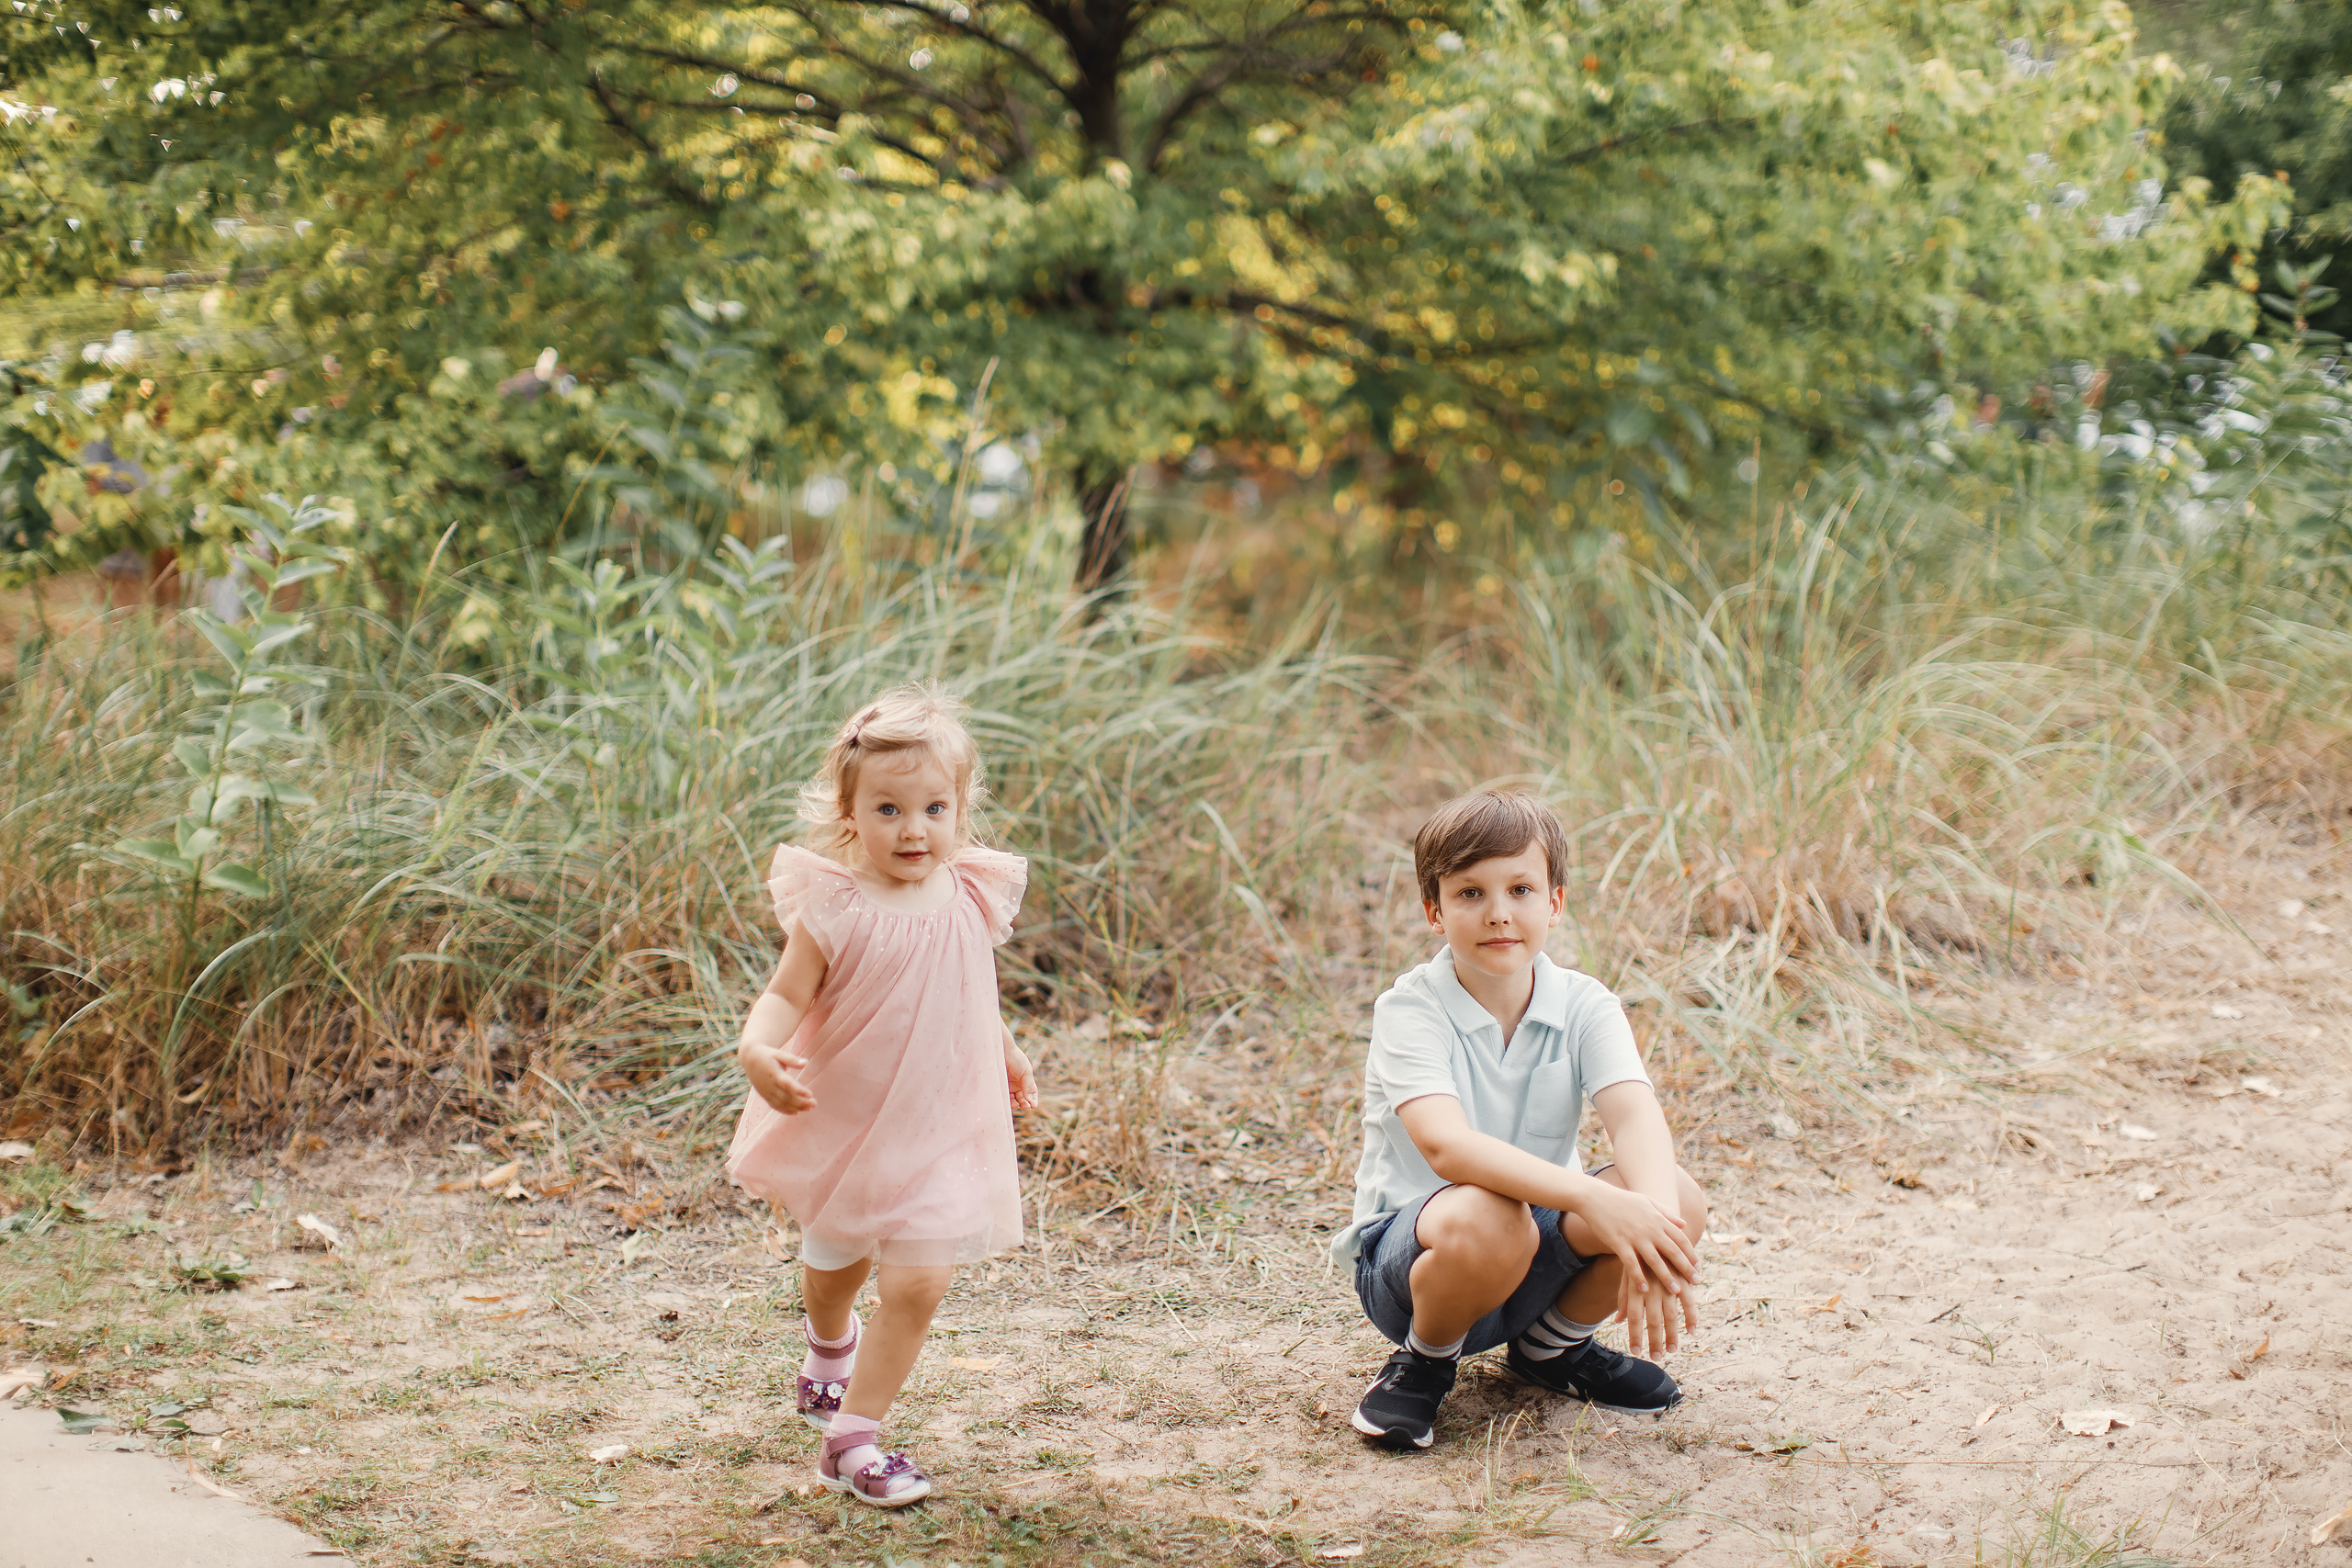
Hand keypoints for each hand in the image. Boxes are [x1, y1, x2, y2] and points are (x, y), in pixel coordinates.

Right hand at [742, 1041, 815, 1114]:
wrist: (750, 1058)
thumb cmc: (767, 1055)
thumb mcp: (779, 1054)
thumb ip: (792, 1060)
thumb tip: (805, 1063)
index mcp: (774, 1073)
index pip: (788, 1084)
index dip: (799, 1090)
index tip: (810, 1094)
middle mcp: (769, 1085)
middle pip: (786, 1097)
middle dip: (800, 1102)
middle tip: (814, 1103)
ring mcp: (766, 1091)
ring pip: (781, 1103)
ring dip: (795, 1107)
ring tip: (808, 1108)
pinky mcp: (764, 1095)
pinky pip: (774, 1105)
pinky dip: (784, 1110)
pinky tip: (795, 1112)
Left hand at [1004, 1041, 1038, 1110]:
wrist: (1002, 1051)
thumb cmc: (1016, 1059)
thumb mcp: (1026, 1072)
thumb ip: (1029, 1086)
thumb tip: (1031, 1100)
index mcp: (1026, 1081)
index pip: (1031, 1094)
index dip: (1033, 1100)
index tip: (1033, 1105)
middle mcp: (1018, 1085)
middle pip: (1023, 1099)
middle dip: (1025, 1104)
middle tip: (1025, 1106)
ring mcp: (1008, 1087)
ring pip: (1013, 1100)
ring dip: (1016, 1104)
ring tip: (1017, 1104)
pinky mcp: (1000, 1087)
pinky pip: (1004, 1097)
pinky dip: (1007, 1102)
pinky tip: (1009, 1102)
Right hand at [1577, 1181, 1699, 1346]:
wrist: (1595, 1197)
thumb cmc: (1622, 1200)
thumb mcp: (1647, 1202)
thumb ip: (1666, 1213)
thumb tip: (1684, 1224)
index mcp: (1658, 1218)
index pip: (1681, 1239)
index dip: (1691, 1255)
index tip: (1698, 1268)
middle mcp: (1649, 1228)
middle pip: (1673, 1251)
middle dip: (1686, 1268)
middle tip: (1696, 1282)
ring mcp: (1634, 1236)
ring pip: (1655, 1261)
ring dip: (1666, 1277)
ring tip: (1676, 1291)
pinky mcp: (1619, 1243)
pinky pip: (1631, 1264)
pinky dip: (1638, 1277)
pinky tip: (1644, 1290)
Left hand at [1615, 1254, 1699, 1356]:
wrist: (1652, 1227)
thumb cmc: (1637, 1255)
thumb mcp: (1628, 1275)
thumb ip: (1625, 1299)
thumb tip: (1618, 1321)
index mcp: (1636, 1287)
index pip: (1634, 1317)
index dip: (1635, 1336)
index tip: (1636, 1352)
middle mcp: (1652, 1287)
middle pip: (1653, 1321)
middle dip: (1654, 1341)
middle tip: (1657, 1358)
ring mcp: (1668, 1283)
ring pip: (1671, 1315)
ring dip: (1672, 1335)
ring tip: (1672, 1350)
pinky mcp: (1682, 1278)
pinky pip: (1688, 1301)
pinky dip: (1691, 1317)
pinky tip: (1692, 1331)